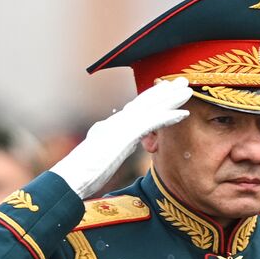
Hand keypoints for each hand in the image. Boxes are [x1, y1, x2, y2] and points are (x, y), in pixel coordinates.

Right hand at [50, 78, 191, 198]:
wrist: (71, 178)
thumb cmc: (82, 173)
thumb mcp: (99, 154)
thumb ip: (108, 144)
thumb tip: (112, 139)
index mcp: (112, 125)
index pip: (136, 107)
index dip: (152, 97)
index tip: (166, 90)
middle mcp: (117, 121)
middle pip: (145, 101)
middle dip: (165, 91)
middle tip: (182, 81)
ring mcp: (121, 126)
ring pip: (151, 107)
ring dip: (171, 98)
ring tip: (188, 89)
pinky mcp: (125, 135)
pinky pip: (151, 122)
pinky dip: (168, 116)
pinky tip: (183, 113)